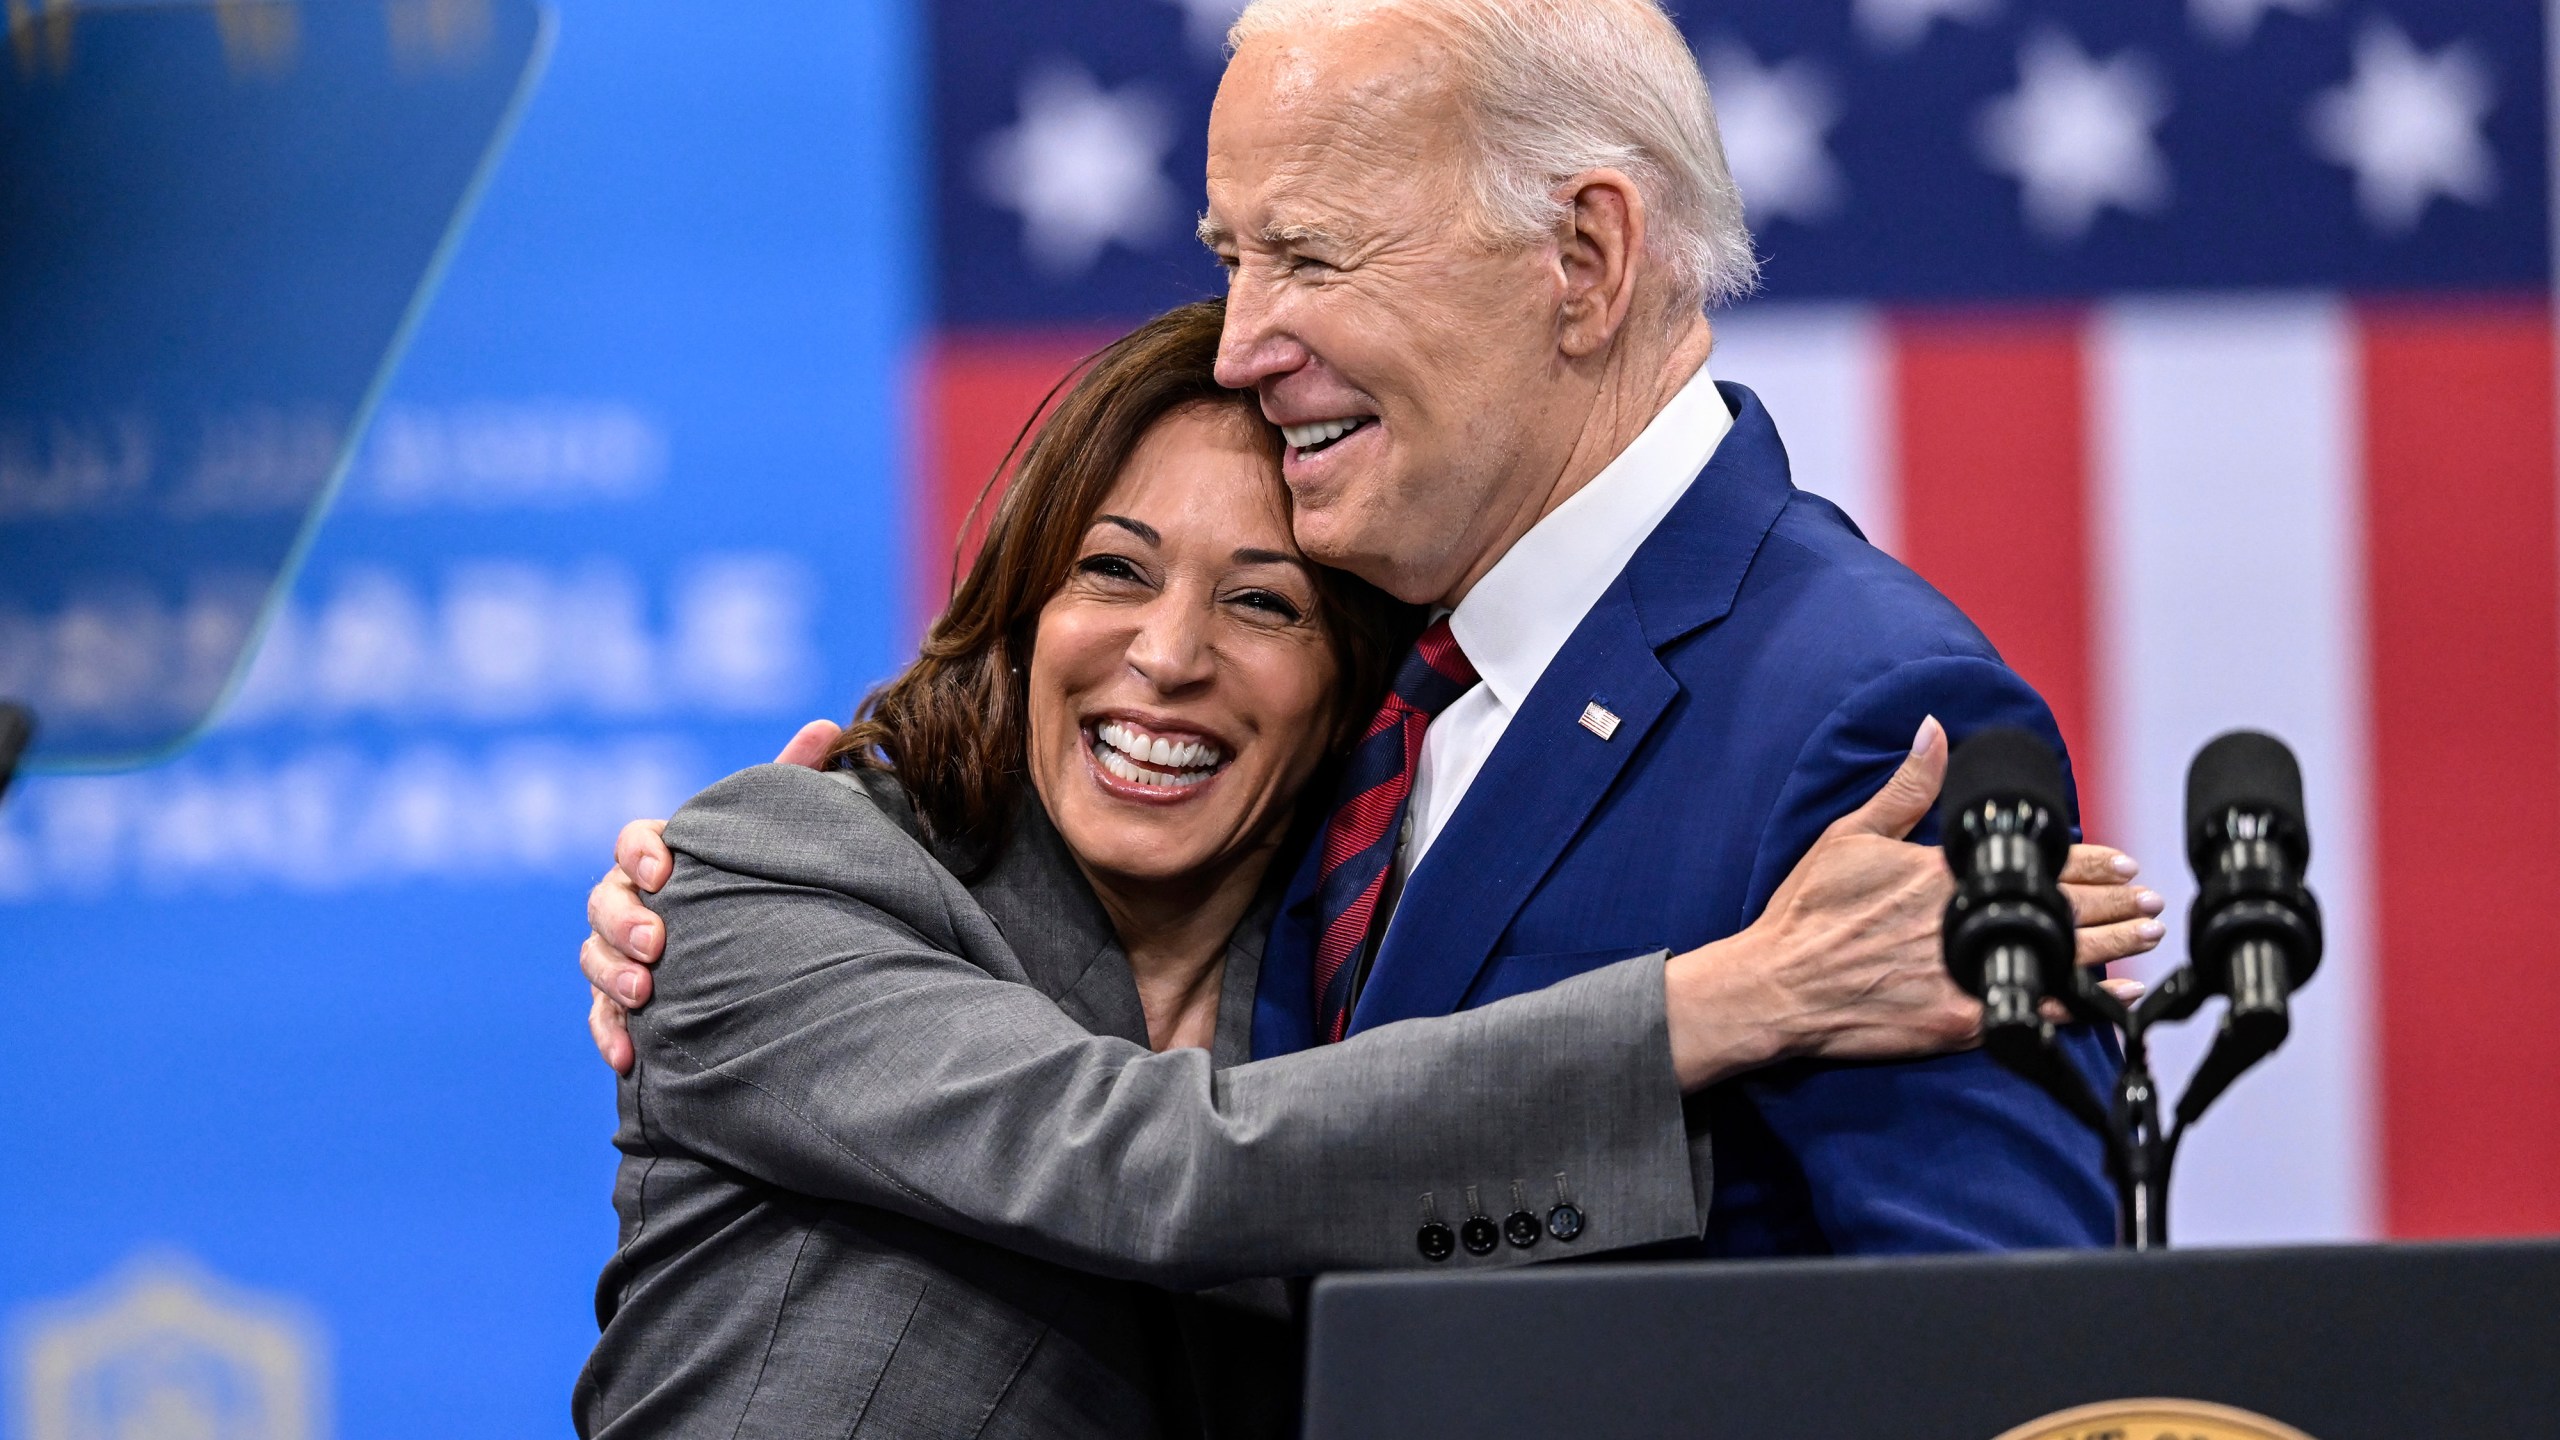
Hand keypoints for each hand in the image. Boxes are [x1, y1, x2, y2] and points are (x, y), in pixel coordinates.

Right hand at [585, 719, 842, 1072]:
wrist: (768, 952)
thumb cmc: (768, 879)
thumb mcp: (782, 832)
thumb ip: (795, 779)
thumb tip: (827, 725)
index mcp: (665, 853)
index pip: (634, 840)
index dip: (642, 852)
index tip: (665, 870)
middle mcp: (634, 899)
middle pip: (603, 901)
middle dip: (624, 921)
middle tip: (657, 944)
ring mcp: (623, 952)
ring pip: (594, 957)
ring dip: (613, 975)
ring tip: (645, 995)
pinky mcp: (624, 1003)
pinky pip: (601, 1017)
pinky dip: (610, 1033)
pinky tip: (629, 1056)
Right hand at [1661, 718, 2164, 1089]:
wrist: (1777, 986)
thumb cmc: (1806, 913)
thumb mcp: (1849, 836)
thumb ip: (1905, 788)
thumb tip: (1935, 732)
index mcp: (1941, 874)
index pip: (2035, 862)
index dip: (2088, 861)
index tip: (2122, 861)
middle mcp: (1961, 923)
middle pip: (2061, 910)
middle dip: (2116, 904)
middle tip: (2151, 901)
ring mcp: (1963, 975)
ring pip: (2058, 959)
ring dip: (2112, 947)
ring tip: (2146, 937)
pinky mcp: (1957, 1022)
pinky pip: (2034, 1012)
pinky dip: (2080, 1008)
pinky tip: (2112, 1002)